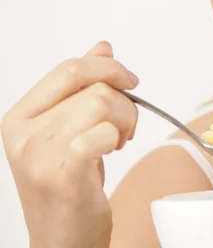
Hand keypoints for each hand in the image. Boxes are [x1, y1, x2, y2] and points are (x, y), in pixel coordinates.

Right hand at [1, 42, 138, 247]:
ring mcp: (38, 152)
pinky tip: (112, 151)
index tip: (129, 80)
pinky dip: (117, 138)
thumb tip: (102, 46)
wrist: (62, 241)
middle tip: (126, 123)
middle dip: (124, 98)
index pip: (69, 68)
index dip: (107, 67)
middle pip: (91, 84)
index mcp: (20, 116)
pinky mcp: (61, 173)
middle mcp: (22, 132)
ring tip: (119, 140)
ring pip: (103, 103)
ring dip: (126, 119)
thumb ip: (83, 88)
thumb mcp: (72, 129)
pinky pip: (103, 132)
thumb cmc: (68, 186)